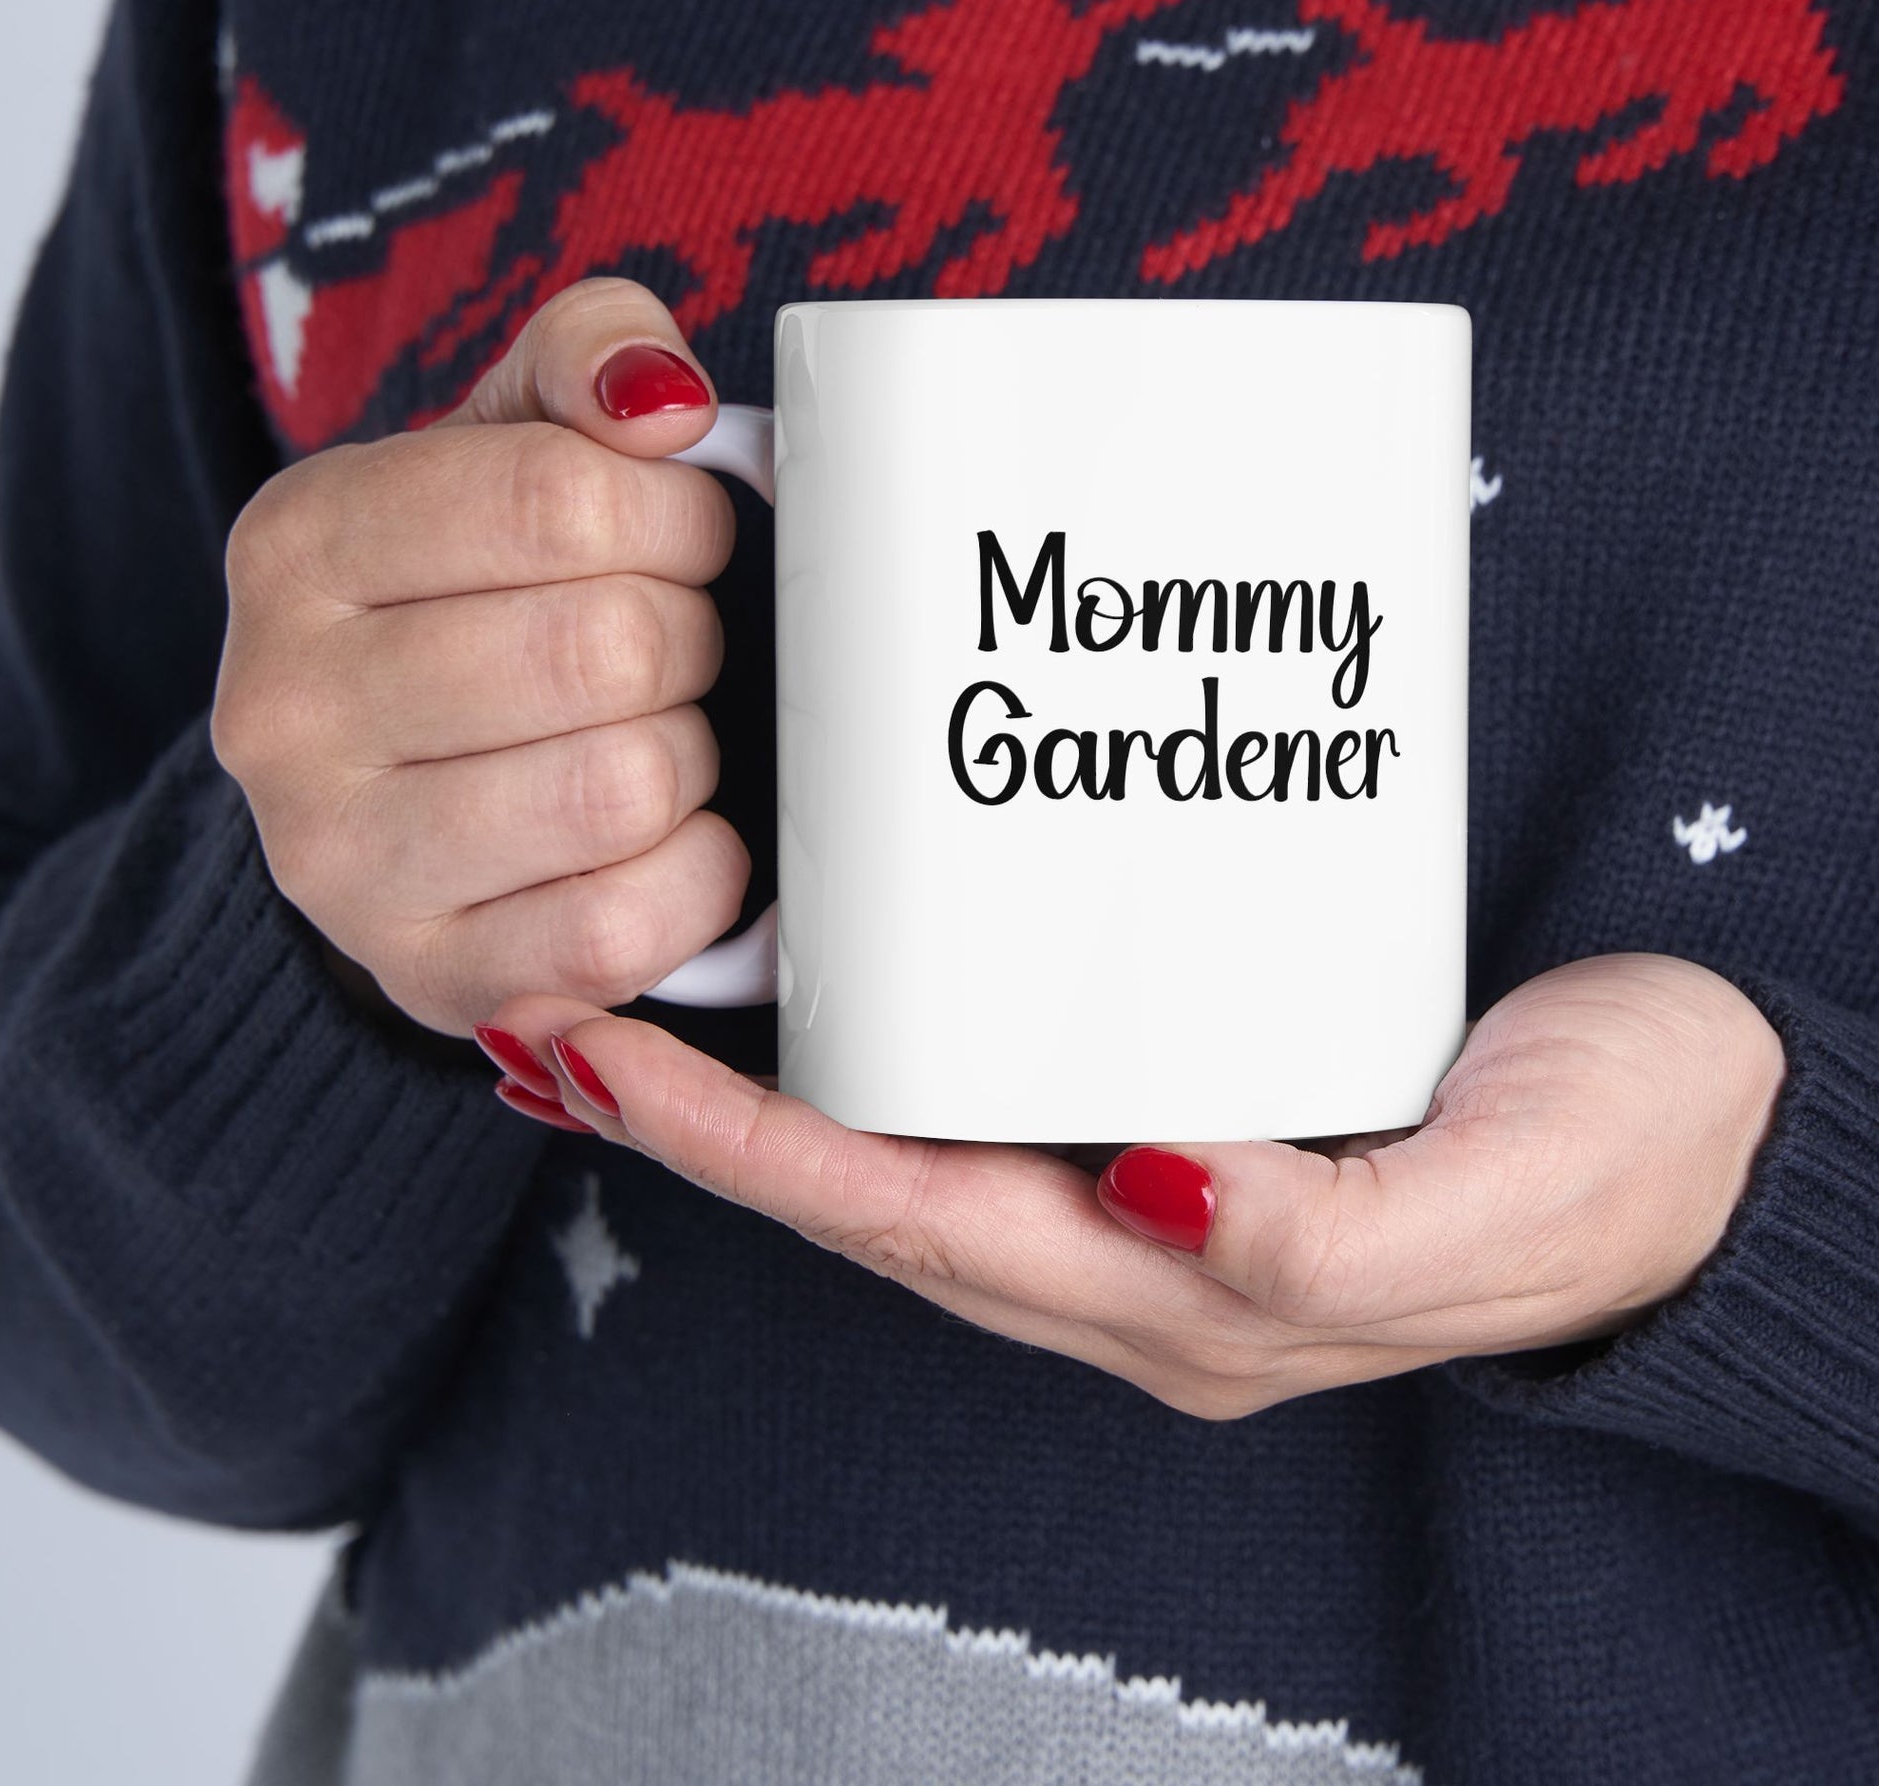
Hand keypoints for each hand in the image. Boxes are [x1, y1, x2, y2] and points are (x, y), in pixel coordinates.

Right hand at [212, 279, 748, 1034]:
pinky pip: (625, 928)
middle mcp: (285, 708)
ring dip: (688, 758)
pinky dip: (695, 877)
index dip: (678, 517)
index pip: (561, 498)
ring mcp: (342, 863)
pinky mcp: (430, 977)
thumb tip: (664, 401)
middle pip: (607, 648)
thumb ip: (588, 357)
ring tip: (653, 738)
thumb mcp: (509, 441)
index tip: (684, 538)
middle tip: (670, 648)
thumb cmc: (478, 599)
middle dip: (687, 639)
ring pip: (624, 787)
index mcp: (299, 543)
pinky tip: (668, 840)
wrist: (394, 795)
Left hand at [480, 953, 1786, 1416]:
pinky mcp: (1187, 1107)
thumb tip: (1159, 1188)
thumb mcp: (1500, 1202)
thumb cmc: (1621, 1166)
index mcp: (1190, 1300)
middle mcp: (1139, 1257)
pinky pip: (993, 1093)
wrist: (1717, 1130)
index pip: (913, 1224)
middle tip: (561, 1006)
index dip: (746, 1152)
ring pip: (915, 1147)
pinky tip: (841, 979)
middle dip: (704, 1123)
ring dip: (771, 1089)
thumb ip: (1329, 1236)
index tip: (599, 1056)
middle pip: (872, 1193)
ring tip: (647, 989)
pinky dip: (886, 1048)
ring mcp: (1153, 1191)